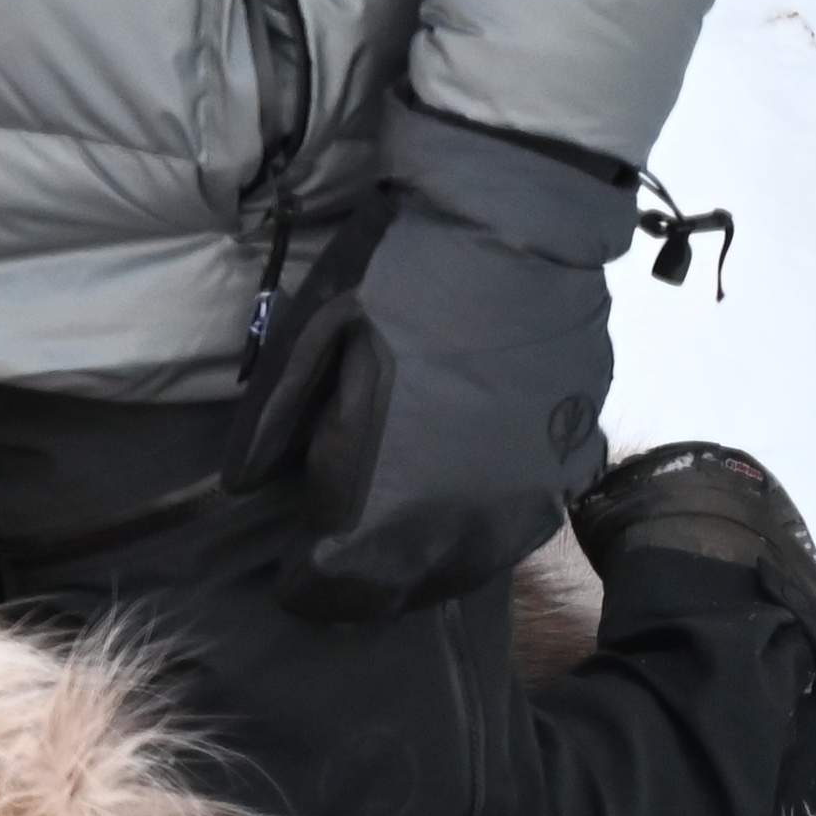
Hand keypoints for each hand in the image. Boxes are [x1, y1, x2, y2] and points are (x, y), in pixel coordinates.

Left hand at [235, 105, 629, 618]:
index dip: (306, 587)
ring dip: (422, 563)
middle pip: (406, 589)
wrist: (513, 225)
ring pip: (467, 567)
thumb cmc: (395, 277)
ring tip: (384, 542)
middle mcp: (469, 517)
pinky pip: (516, 526)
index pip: (340, 586)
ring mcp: (531, 496)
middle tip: (329, 562)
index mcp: (393, 493)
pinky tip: (451, 503)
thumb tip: (244, 489)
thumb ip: (270, 428)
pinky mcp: (571, 465)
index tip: (287, 574)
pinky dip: (475, 528)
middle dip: (361, 586)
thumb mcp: (306, 340)